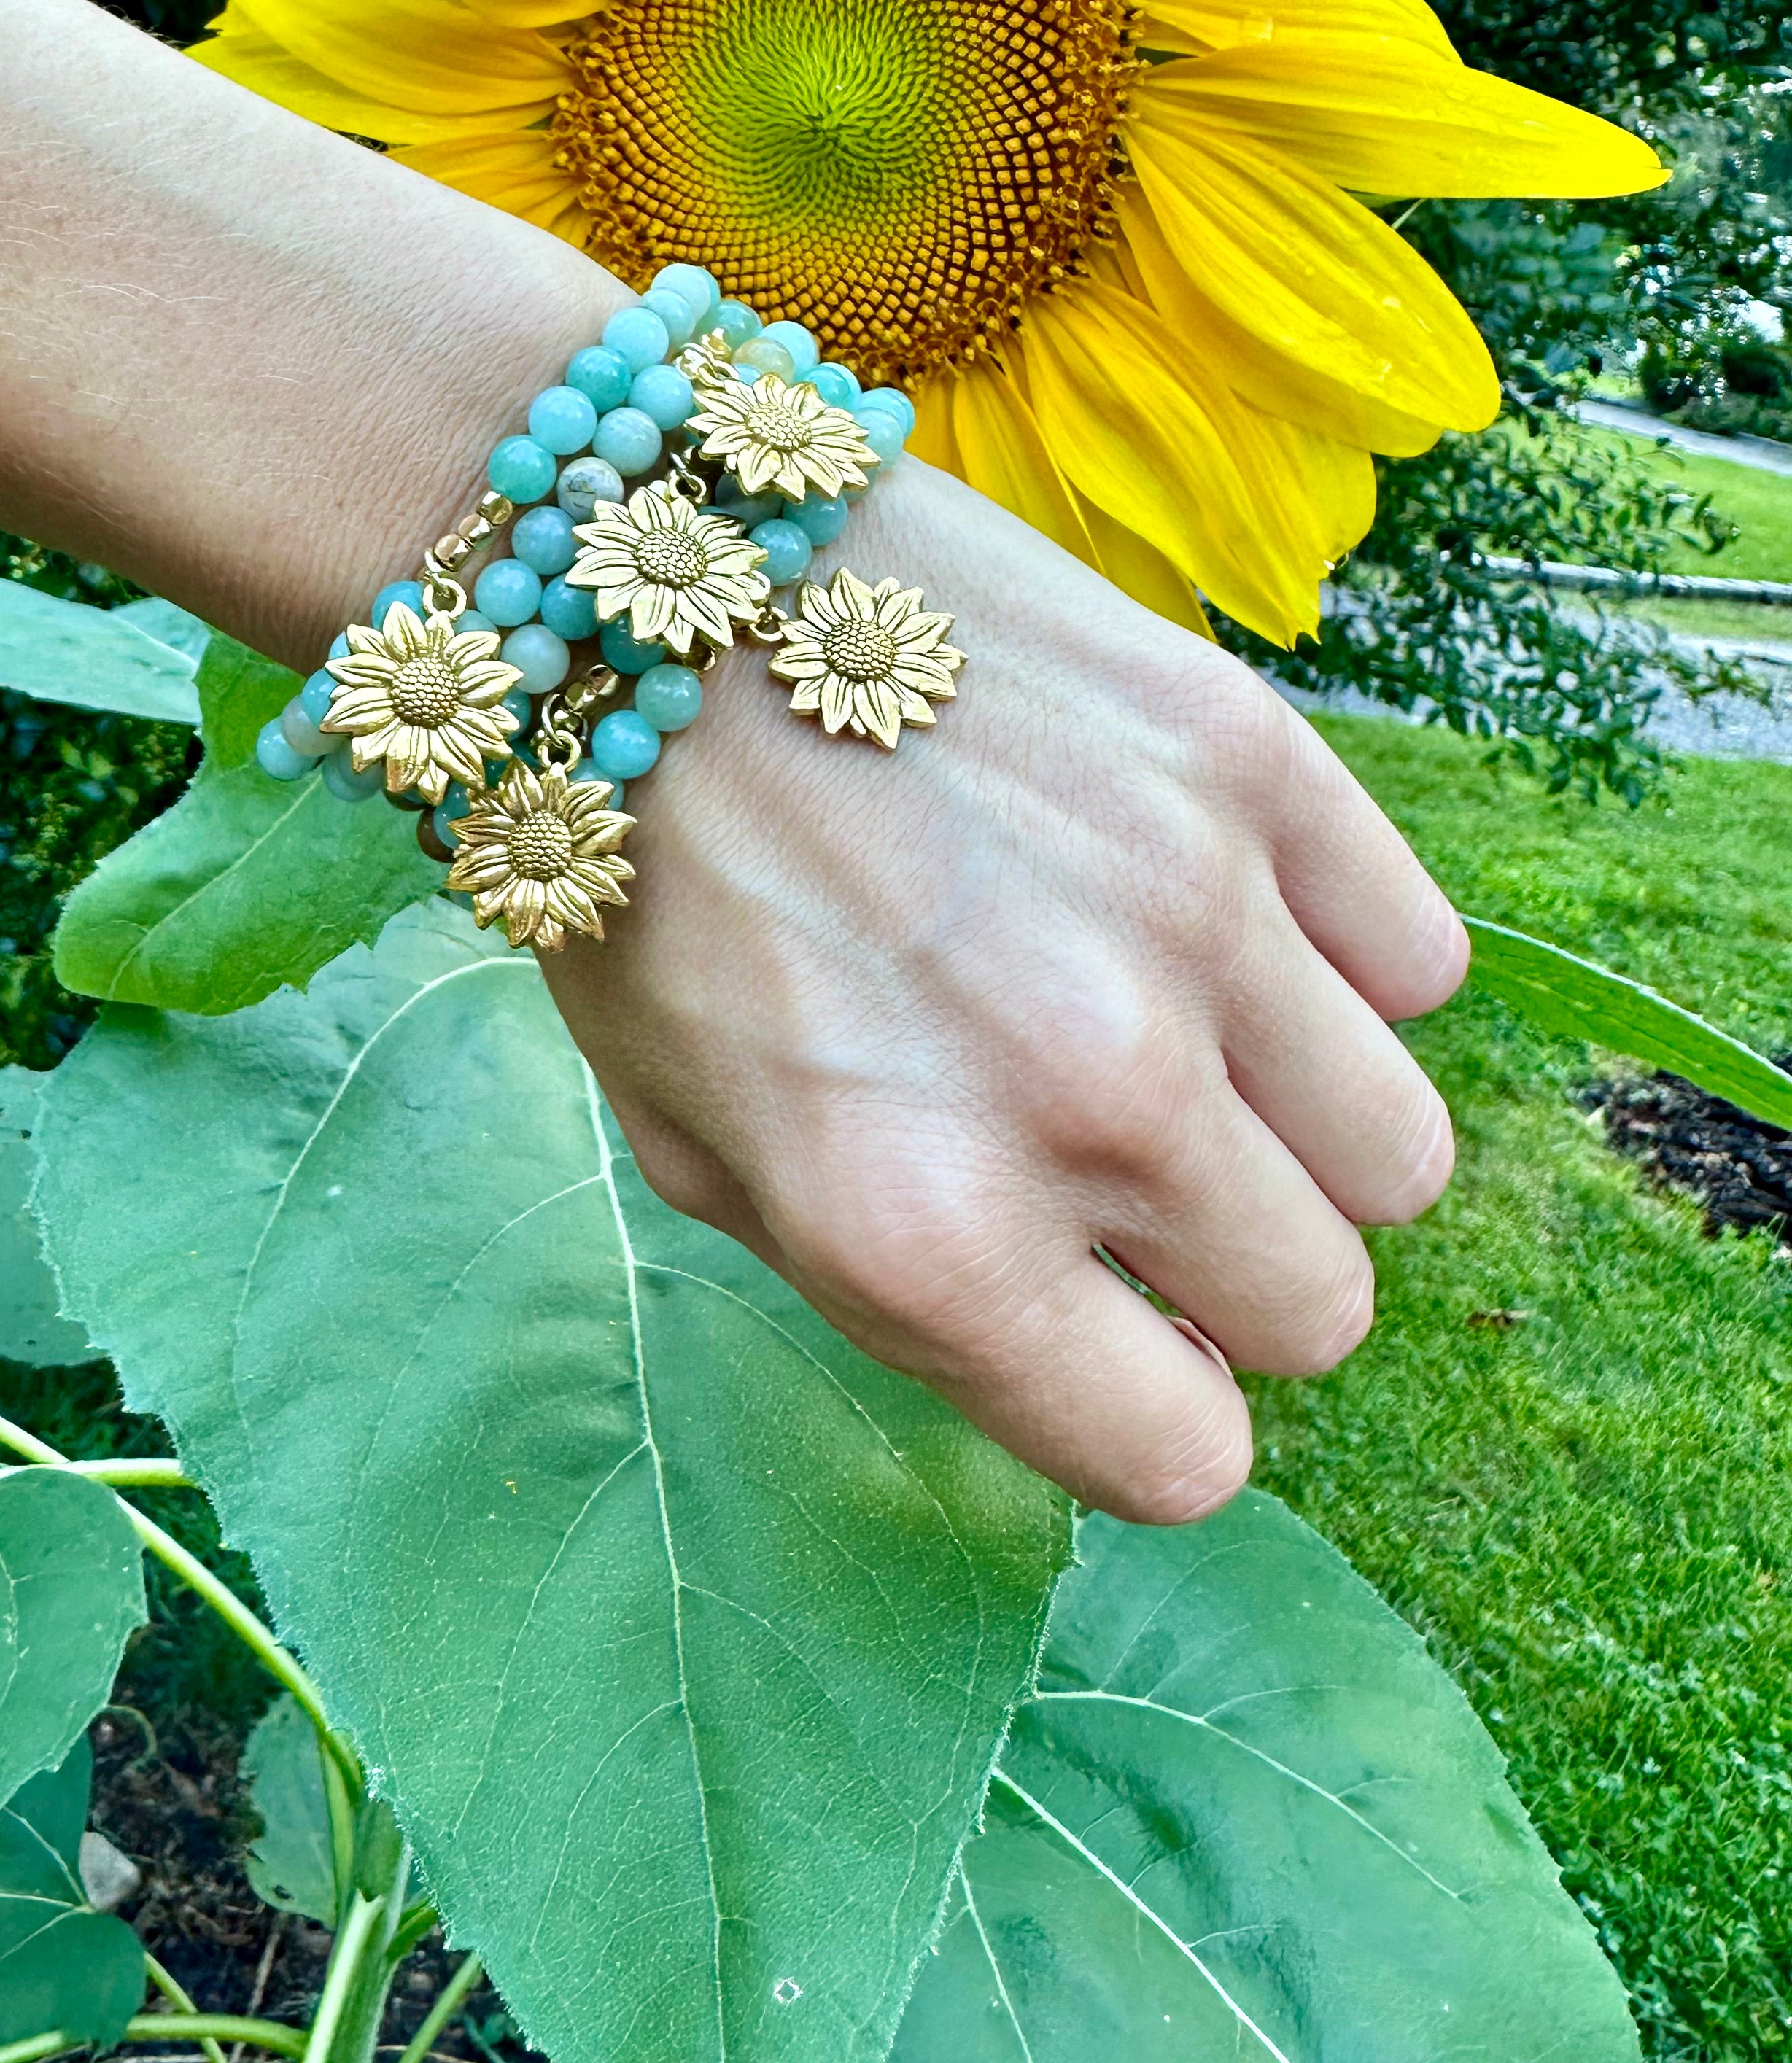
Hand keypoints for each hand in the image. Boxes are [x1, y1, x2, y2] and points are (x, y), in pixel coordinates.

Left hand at [547, 454, 1467, 1522]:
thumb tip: (1139, 1365)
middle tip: (1131, 1167)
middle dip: (1232, 1269)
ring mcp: (1192, 916)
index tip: (1115, 1332)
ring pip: (1398, 1152)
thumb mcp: (708, 1165)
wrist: (640, 600)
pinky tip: (1215, 916)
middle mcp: (1089, 1095)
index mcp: (926, 1235)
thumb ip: (919, 1303)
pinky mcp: (1250, 758)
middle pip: (1319, 1305)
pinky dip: (1340, 967)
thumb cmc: (651, 898)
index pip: (1186, 1462)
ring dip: (1300, 1128)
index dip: (1152, 1407)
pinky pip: (1422, 960)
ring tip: (1181, 1036)